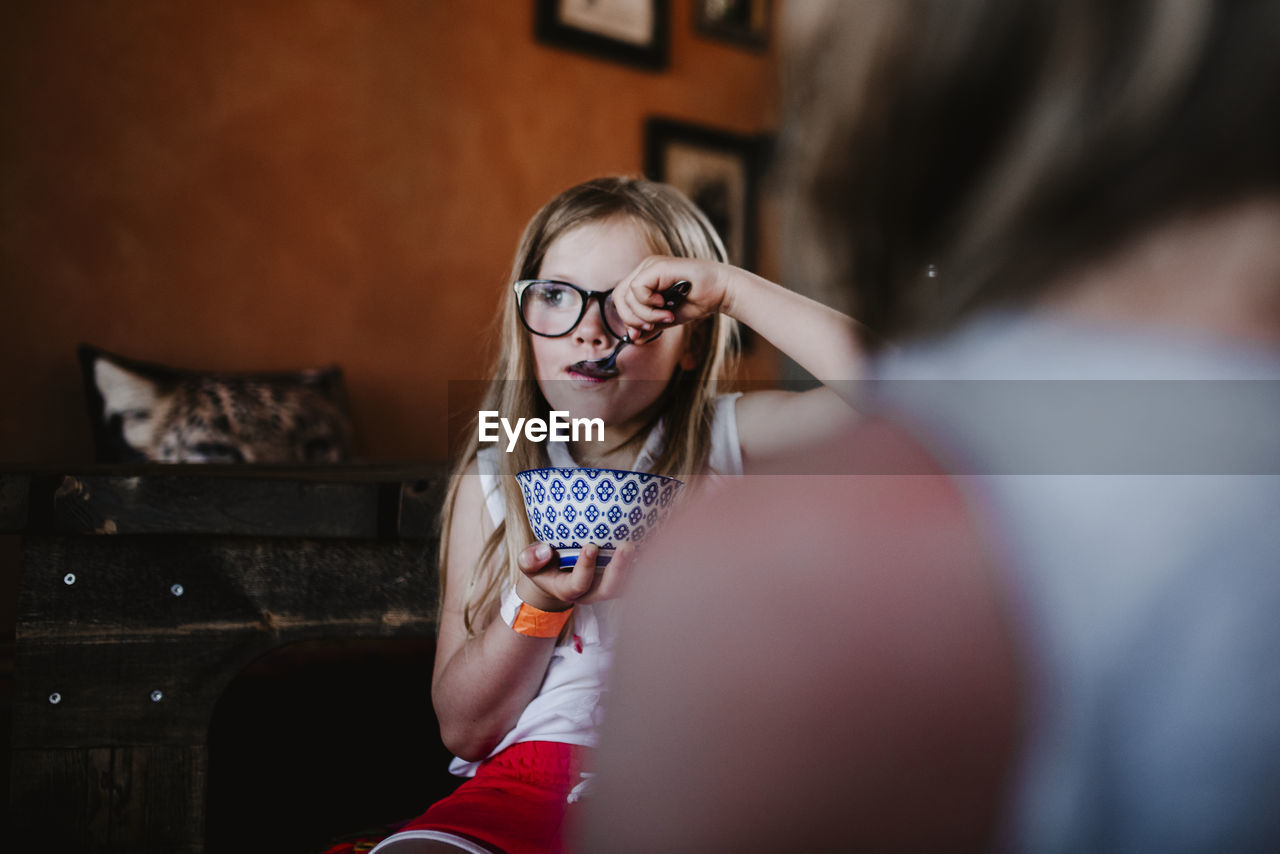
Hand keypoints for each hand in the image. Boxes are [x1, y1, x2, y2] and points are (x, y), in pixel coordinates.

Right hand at [514, 542, 637, 610]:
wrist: (556, 577)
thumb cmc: (543, 567)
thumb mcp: (528, 563)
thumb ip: (530, 559)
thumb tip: (545, 551)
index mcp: (570, 590)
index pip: (580, 584)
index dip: (586, 568)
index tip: (590, 546)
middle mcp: (593, 592)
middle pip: (610, 590)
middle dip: (620, 570)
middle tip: (627, 546)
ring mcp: (608, 586)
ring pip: (628, 584)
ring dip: (637, 567)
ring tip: (645, 542)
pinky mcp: (621, 578)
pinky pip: (636, 574)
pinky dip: (647, 560)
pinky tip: (655, 538)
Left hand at [610, 257, 736, 342]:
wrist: (720, 291)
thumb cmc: (697, 301)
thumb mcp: (667, 319)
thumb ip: (649, 326)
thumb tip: (633, 339)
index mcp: (645, 280)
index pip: (621, 300)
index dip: (627, 319)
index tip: (642, 333)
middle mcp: (645, 270)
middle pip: (618, 297)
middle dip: (631, 318)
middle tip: (650, 326)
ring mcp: (650, 266)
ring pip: (627, 294)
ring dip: (645, 314)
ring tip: (665, 316)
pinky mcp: (656, 266)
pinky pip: (638, 289)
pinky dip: (649, 304)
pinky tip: (665, 307)